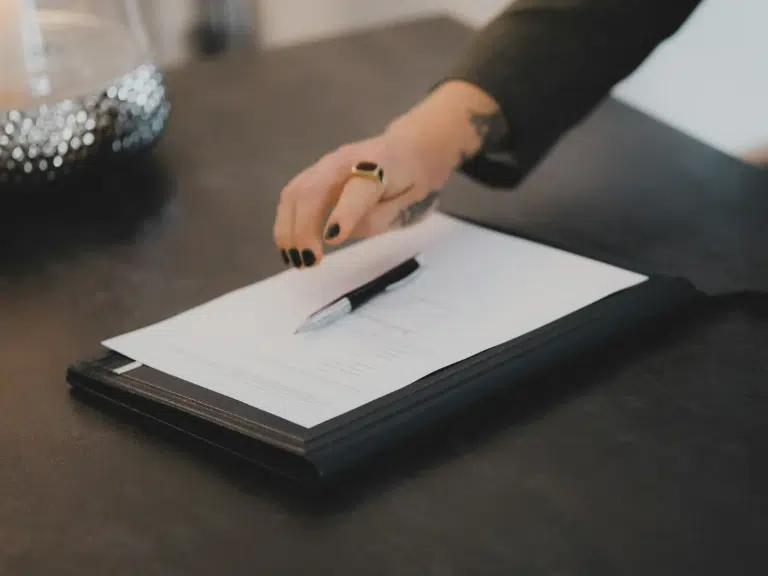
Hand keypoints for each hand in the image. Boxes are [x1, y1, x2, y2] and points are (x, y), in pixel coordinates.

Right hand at [273, 80, 503, 267]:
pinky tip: (289, 247)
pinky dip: (286, 223)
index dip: (343, 214)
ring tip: (294, 260)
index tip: (331, 239)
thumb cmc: (411, 179)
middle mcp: (347, 160)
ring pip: (295, 192)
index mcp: (380, 168)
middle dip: (303, 228)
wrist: (408, 148)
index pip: (357, 191)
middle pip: (313, 190)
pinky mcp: (315, 172)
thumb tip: (336, 234)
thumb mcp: (410, 201)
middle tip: (307, 262)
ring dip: (288, 229)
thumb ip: (378, 217)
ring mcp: (326, 164)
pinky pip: (292, 196)